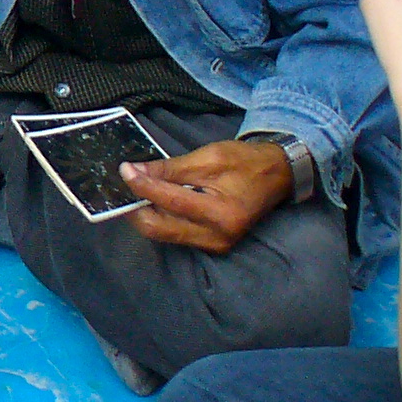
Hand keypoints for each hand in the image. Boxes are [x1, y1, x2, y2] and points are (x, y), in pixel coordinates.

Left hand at [120, 137, 294, 253]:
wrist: (278, 175)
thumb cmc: (247, 162)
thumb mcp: (209, 157)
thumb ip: (171, 168)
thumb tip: (135, 171)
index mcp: (221, 213)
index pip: (169, 201)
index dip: (142, 186)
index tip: (124, 171)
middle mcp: (217, 236)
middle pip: (158, 228)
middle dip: (135, 208)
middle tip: (123, 186)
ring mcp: (215, 244)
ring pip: (164, 233)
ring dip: (145, 213)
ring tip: (135, 192)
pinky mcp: (212, 244)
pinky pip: (176, 234)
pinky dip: (161, 217)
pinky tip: (154, 201)